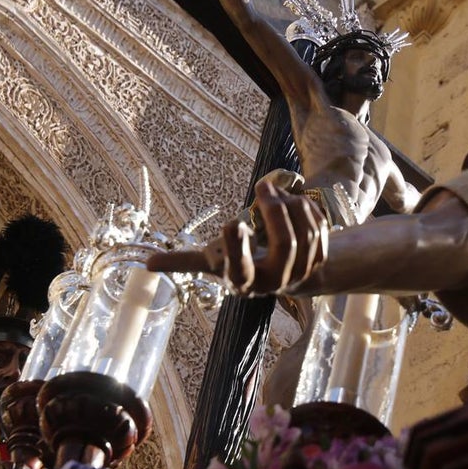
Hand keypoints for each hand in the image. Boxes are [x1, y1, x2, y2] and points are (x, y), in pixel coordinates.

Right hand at [147, 179, 328, 295]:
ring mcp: (302, 272)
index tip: (231, 222)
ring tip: (274, 189)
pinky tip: (293, 199)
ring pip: (305, 233)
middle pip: (285, 245)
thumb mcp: (214, 263)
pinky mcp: (319, 259)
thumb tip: (148, 264)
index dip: (237, 249)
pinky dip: (307, 209)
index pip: (241, 272)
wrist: (284, 275)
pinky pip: (319, 229)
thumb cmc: (241, 263)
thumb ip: (185, 262)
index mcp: (245, 283)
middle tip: (261, 186)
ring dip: (290, 204)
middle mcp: (276, 282)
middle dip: (274, 210)